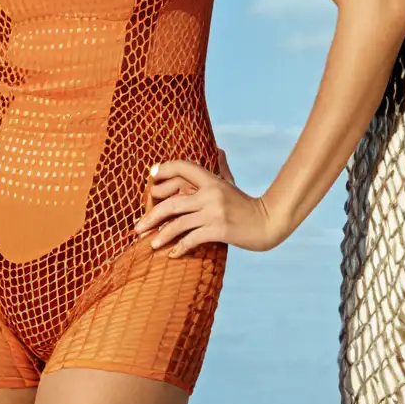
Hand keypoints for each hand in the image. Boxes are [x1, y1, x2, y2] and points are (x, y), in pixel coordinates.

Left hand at [135, 156, 281, 255]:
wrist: (267, 223)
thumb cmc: (245, 204)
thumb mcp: (232, 183)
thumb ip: (221, 168)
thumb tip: (218, 149)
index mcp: (211, 180)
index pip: (182, 167)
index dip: (164, 170)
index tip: (150, 180)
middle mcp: (210, 194)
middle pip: (171, 202)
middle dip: (151, 215)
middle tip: (137, 227)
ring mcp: (213, 212)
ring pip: (178, 224)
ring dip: (161, 235)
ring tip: (150, 244)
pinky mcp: (218, 230)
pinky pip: (191, 239)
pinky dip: (179, 248)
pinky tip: (172, 254)